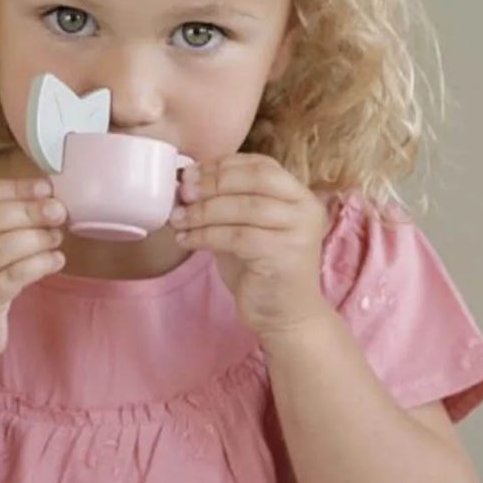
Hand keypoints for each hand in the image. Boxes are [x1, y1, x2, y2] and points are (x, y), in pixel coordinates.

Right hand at [0, 177, 66, 363]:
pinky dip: (39, 264)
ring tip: (57, 237)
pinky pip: (12, 277)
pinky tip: (55, 260)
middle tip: (58, 211)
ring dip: (37, 238)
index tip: (44, 187)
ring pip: (2, 247)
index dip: (13, 188)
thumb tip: (41, 197)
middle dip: (29, 211)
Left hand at [170, 154, 328, 336]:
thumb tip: (185, 185)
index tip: (190, 173)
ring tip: (177, 219)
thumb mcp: (246, 229)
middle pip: (255, 179)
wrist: (287, 318)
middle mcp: (305, 209)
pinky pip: (237, 237)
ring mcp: (298, 232)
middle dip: (212, 183)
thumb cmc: (262, 272)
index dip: (223, 165)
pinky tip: (186, 240)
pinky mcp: (283, 256)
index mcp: (298, 196)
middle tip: (182, 192)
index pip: (262, 165)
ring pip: (244, 207)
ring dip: (203, 211)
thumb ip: (227, 205)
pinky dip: (205, 235)